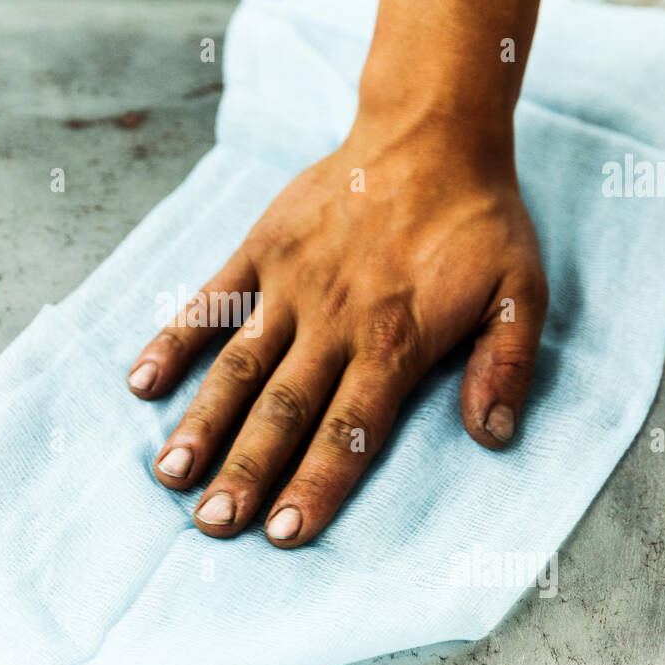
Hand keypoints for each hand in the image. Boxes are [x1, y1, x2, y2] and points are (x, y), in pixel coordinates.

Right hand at [126, 117, 547, 546]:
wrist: (430, 133)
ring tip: (171, 474)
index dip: (316, 482)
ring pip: (239, 365)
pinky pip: (211, 301)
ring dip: (204, 421)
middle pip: (283, 408)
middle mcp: (335, 320)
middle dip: (247, 470)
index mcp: (396, 339)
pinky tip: (143, 382)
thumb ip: (505, 365)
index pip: (350, 427)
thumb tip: (493, 438)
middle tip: (213, 523)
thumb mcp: (521, 290)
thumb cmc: (478, 220)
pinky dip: (174, 340)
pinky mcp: (262, 250)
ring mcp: (291, 285)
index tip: (282, 532)